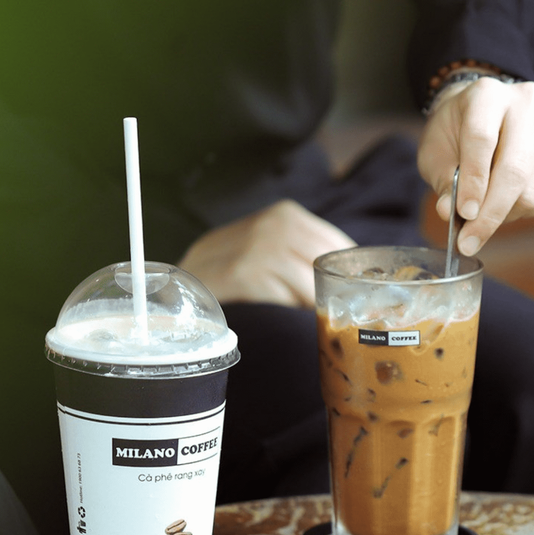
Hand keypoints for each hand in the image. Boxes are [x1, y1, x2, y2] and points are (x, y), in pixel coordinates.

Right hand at [178, 200, 356, 307]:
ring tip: (310, 320)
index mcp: (286, 214)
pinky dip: (287, 312)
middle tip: (336, 315)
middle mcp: (273, 224)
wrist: (180, 282)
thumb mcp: (269, 247)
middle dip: (333, 292)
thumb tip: (353, 281)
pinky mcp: (241, 274)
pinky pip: (282, 299)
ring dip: (312, 306)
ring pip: (308, 283)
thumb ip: (304, 254)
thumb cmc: (234, 269)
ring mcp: (257, 247)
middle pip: (326, 264)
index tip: (351, 295)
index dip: (347, 274)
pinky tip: (283, 318)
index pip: (337, 245)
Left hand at [417, 77, 533, 254]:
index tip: (464, 215)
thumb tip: (449, 212)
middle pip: (515, 169)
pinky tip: (511, 205)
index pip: (482, 140)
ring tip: (487, 214)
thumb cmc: (455, 135)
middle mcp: (525, 102)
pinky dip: (530, 212)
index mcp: (486, 95)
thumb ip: (444, 180)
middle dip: (491, 213)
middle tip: (470, 241)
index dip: (473, 183)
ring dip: (507, 215)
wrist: (482, 114)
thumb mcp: (435, 153)